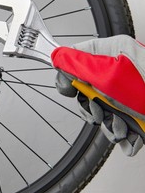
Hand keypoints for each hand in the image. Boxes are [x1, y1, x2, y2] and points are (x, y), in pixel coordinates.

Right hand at [51, 35, 144, 155]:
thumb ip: (85, 62)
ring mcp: (126, 97)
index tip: (69, 89)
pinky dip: (123, 137)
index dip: (67, 76)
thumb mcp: (119, 68)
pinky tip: (131, 135)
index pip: (76, 61)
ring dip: (109, 126)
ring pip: (101, 113)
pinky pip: (118, 128)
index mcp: (113, 55)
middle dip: (90, 108)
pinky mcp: (134, 115)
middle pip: (86, 92)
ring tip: (122, 127)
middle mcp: (118, 75)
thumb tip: (58, 57)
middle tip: (100, 111)